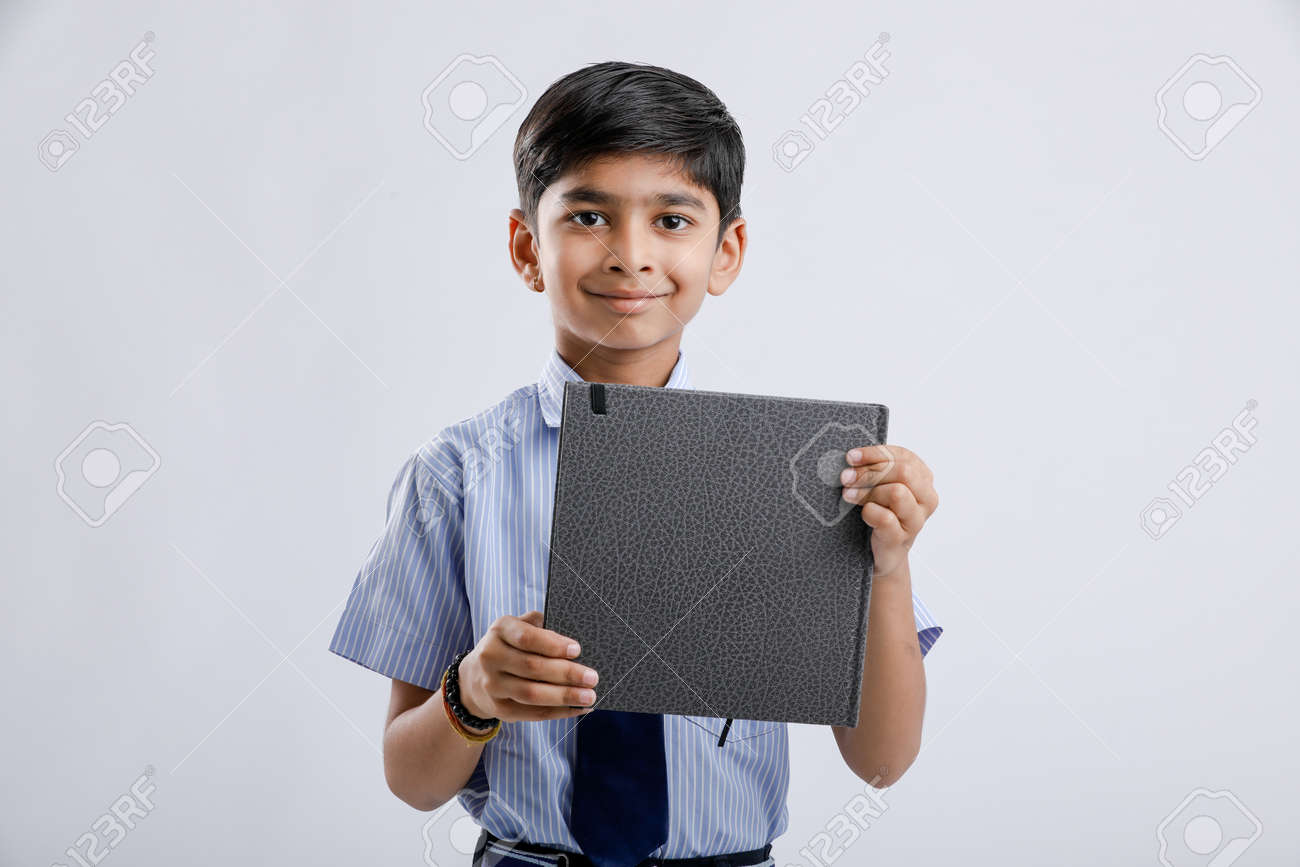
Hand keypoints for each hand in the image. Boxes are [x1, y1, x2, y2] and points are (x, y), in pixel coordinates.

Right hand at [456, 610, 599, 723]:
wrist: (475, 676)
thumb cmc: (510, 646)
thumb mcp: (518, 627)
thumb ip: (540, 626)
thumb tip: (572, 642)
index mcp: (500, 630)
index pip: (526, 637)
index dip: (552, 644)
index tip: (577, 650)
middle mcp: (490, 657)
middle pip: (532, 667)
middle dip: (566, 673)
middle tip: (592, 677)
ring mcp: (492, 685)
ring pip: (532, 694)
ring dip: (564, 696)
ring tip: (589, 695)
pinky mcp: (499, 709)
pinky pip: (532, 713)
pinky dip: (558, 712)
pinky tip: (578, 708)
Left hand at [839, 444, 938, 579]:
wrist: (883, 553)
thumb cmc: (881, 513)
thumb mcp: (881, 486)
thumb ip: (875, 469)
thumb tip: (851, 458)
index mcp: (923, 479)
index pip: (903, 456)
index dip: (875, 453)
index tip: (851, 457)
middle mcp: (926, 498)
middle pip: (903, 472)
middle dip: (869, 472)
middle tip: (846, 478)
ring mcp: (916, 520)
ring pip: (897, 492)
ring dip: (867, 492)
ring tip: (849, 496)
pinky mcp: (901, 538)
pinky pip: (886, 518)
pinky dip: (869, 512)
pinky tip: (863, 513)